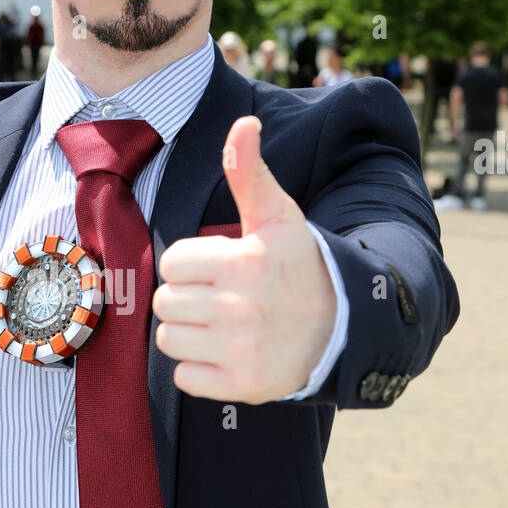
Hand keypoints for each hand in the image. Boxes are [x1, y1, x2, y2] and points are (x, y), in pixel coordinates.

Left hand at [152, 115, 335, 402]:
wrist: (342, 327)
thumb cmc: (298, 267)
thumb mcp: (278, 218)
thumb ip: (250, 173)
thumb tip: (244, 123)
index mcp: (245, 262)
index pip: (172, 264)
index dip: (190, 265)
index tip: (220, 269)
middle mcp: (243, 306)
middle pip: (166, 302)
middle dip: (186, 298)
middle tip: (220, 299)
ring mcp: (242, 349)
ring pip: (168, 338)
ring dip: (187, 334)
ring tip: (220, 326)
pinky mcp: (242, 384)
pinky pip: (183, 377)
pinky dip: (198, 370)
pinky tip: (225, 354)